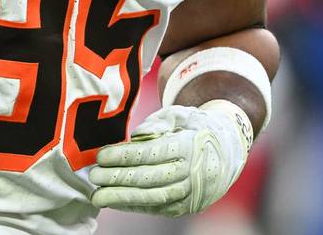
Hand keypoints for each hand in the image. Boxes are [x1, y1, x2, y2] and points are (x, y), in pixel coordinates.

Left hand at [90, 100, 251, 216]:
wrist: (229, 150)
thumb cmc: (196, 128)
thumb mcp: (180, 115)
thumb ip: (157, 123)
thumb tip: (135, 137)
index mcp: (189, 146)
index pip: (151, 153)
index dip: (124, 156)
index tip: (101, 156)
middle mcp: (191, 172)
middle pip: (148, 178)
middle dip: (117, 179)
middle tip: (94, 176)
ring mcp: (190, 192)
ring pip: (152, 197)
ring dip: (122, 198)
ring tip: (98, 196)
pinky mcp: (186, 206)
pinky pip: (156, 207)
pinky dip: (134, 206)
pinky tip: (114, 202)